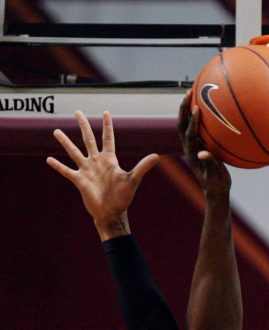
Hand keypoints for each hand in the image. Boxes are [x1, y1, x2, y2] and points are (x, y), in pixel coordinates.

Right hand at [47, 110, 158, 239]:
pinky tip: (48, 159)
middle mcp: (97, 162)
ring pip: (74, 152)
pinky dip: (58, 166)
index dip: (107, 126)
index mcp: (110, 160)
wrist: (112, 213)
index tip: (106, 112)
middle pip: (88, 139)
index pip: (108, 138)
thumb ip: (142, 167)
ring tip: (56, 131)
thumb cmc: (124, 198)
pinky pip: (66, 171)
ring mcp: (87, 170)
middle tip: (78, 112)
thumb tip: (156, 156)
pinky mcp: (79, 180)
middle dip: (84, 126)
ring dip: (65, 142)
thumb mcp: (133, 180)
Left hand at [177, 91, 230, 199]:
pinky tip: (205, 107)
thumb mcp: (214, 175)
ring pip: (186, 124)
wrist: (214, 190)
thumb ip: (210, 163)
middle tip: (189, 92)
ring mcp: (193, 146)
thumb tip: (203, 153)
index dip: (192, 122)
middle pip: (182, 124)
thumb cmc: (216, 184)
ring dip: (187, 109)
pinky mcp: (198, 145)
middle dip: (184, 108)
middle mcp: (189, 148)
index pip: (189, 134)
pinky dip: (197, 116)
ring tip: (192, 94)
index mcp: (192, 154)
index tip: (197, 109)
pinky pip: (195, 127)